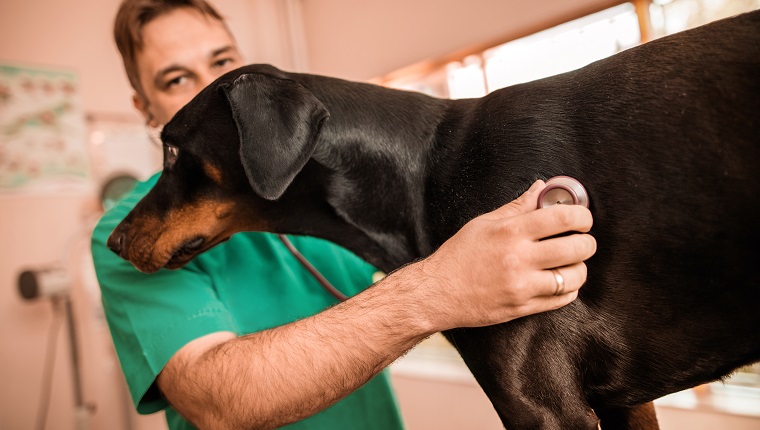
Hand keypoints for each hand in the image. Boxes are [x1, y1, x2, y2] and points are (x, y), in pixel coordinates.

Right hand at [413, 180, 595, 329]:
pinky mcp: (523, 307)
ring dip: (579, 268)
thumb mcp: (485, 223)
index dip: (582, 215)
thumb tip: (542, 187)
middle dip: (587, 242)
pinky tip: (560, 281)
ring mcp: (522, 286)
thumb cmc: (459, 254)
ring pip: (574, 276)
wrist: (437, 292)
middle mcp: (519, 258)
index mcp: (511, 232)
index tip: (583, 218)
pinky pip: (562, 299)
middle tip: (582, 240)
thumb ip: (518, 206)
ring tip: (571, 263)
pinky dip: (568, 289)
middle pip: (577, 248)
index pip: (562, 217)